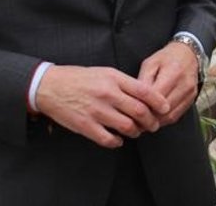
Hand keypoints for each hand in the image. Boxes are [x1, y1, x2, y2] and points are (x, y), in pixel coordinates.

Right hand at [36, 65, 169, 148]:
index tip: (165, 108)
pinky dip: (117, 142)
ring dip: (136, 132)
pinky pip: (108, 139)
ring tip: (136, 132)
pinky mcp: (85, 125)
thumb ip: (124, 82)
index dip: (158, 102)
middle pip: (139, 111)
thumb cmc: (79, 78)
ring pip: (127, 127)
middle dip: (151, 121)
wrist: (50, 86)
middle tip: (154, 124)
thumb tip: (144, 94)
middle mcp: (107, 94)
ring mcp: (96, 111)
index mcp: (114, 79)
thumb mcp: (105, 72)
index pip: (144, 91)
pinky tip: (118, 140)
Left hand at [138, 42, 199, 126]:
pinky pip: (176, 116)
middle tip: (134, 121)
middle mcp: (184, 85)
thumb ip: (143, 81)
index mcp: (173, 73)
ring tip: (142, 122)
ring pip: (169, 116)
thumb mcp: (150, 63)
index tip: (131, 112)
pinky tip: (154, 118)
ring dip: (155, 121)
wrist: (188, 54)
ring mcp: (190, 94)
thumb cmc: (166, 58)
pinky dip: (163, 120)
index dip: (143, 107)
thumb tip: (135, 100)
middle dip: (148, 117)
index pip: (157, 98)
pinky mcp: (192, 99)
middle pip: (164, 110)